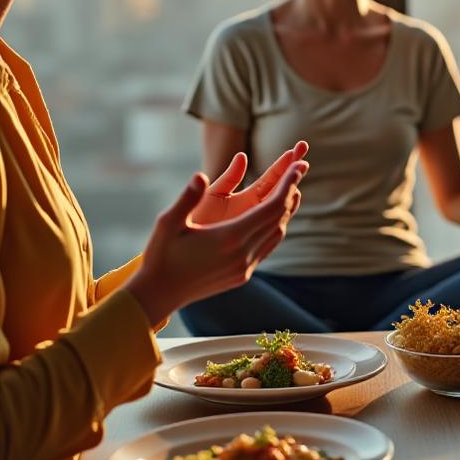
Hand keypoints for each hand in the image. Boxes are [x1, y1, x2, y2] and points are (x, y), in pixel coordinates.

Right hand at [124, 148, 306, 324]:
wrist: (159, 294)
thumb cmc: (161, 255)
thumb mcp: (168, 222)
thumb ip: (187, 197)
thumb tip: (200, 174)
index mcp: (229, 237)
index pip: (272, 206)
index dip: (287, 184)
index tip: (297, 165)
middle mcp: (243, 254)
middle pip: (279, 218)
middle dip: (291, 191)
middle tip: (300, 168)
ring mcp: (245, 267)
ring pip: (276, 234)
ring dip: (286, 211)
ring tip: (290, 190)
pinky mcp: (243, 276)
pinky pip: (268, 247)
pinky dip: (275, 228)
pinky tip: (273, 218)